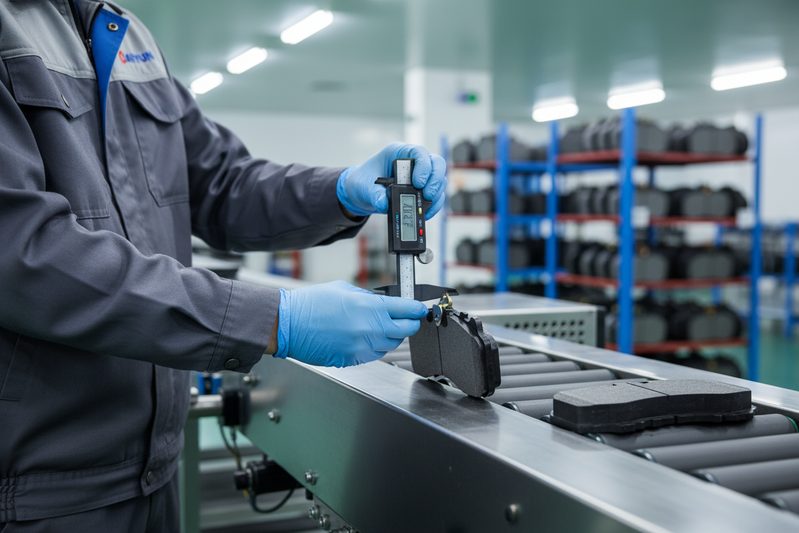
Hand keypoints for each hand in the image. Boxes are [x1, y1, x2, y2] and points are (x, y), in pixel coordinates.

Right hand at [275, 280, 426, 366]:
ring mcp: (362, 347)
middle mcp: (370, 329)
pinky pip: (374, 354)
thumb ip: (369, 297)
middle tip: (408, 319)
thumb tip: (384, 303)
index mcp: (370, 307)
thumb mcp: (345, 289)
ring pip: (391, 345)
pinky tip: (365, 337)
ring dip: (391, 336)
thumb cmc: (311, 304)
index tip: (420, 310)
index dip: (417, 310)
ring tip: (380, 327)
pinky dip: (375, 346)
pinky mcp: (354, 359)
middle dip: (409, 324)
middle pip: (406, 331)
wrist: (289, 323)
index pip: (407, 310)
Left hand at [337, 143, 446, 218]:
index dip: (423, 166)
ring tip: (425, 208)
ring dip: (436, 194)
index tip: (418, 183)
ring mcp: (420, 175)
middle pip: (436, 164)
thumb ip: (374, 194)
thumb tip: (384, 204)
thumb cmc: (363, 182)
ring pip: (439, 180)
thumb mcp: (364, 187)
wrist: (362, 194)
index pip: (419, 152)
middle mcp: (413, 162)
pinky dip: (434, 205)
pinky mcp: (422, 190)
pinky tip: (425, 213)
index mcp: (398, 153)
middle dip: (435, 181)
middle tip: (427, 196)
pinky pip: (435, 196)